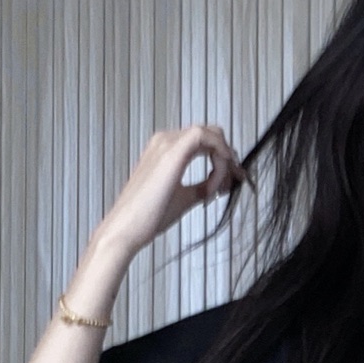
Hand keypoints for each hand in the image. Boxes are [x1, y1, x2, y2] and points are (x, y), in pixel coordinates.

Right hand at [98, 122, 249, 257]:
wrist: (127, 228)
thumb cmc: (147, 217)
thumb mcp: (184, 197)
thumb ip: (202, 187)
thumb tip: (219, 185)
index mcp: (164, 149)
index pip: (204, 141)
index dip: (224, 158)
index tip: (233, 179)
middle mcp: (164, 141)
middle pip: (210, 134)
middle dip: (228, 156)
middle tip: (236, 179)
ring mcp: (166, 143)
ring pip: (210, 134)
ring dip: (224, 159)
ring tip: (222, 187)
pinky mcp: (171, 152)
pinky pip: (204, 137)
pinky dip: (219, 154)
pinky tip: (219, 176)